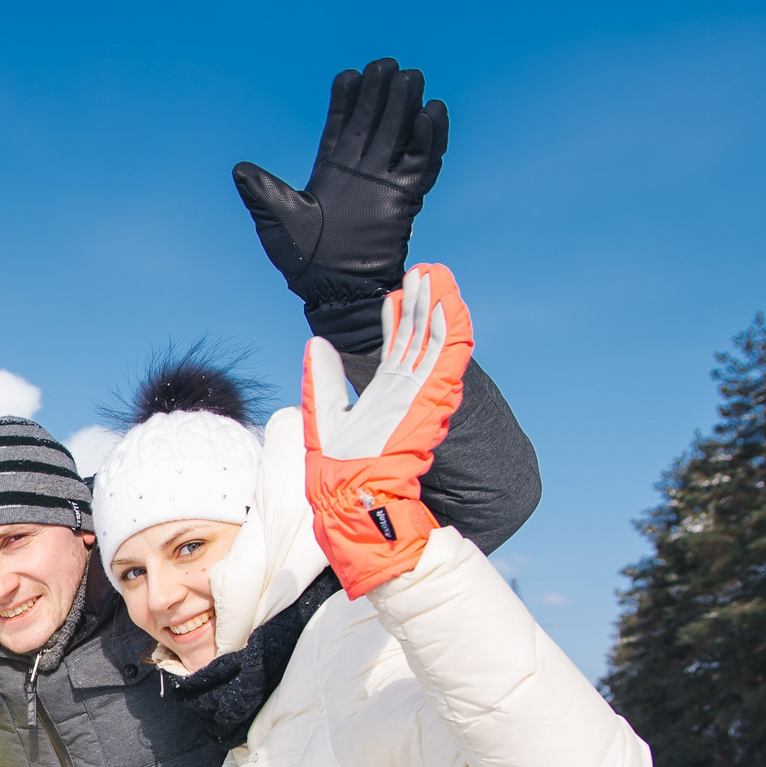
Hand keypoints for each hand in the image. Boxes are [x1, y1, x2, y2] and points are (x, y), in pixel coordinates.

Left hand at [232, 59, 448, 351]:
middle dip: (381, 92)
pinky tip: (431, 112)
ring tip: (411, 77)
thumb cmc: (303, 259)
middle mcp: (360, 169)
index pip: (340, 123)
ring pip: (400, 133)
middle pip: (375, 120)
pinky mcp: (407, 196)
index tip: (350, 75)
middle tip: (387, 64)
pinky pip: (423, 161)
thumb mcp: (276, 221)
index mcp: (330, 168)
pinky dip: (430, 138)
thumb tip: (239, 170)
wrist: (334, 289)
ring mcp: (385, 180)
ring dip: (407, 106)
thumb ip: (262, 193)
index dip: (346, 99)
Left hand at [301, 264, 472, 597]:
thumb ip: (323, 377)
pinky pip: (444, 359)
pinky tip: (448, 303)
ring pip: (433, 341)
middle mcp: (405, 392)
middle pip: (417, 339)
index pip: (394, 348)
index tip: (397, 291)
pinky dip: (448, 330)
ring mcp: (419, 395)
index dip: (395, 318)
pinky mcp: (429, 400)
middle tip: (423, 271)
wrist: (349, 495)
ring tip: (436, 276)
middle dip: (419, 304)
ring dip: (436, 307)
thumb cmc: (337, 467)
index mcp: (383, 395)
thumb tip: (317, 342)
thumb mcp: (322, 412)